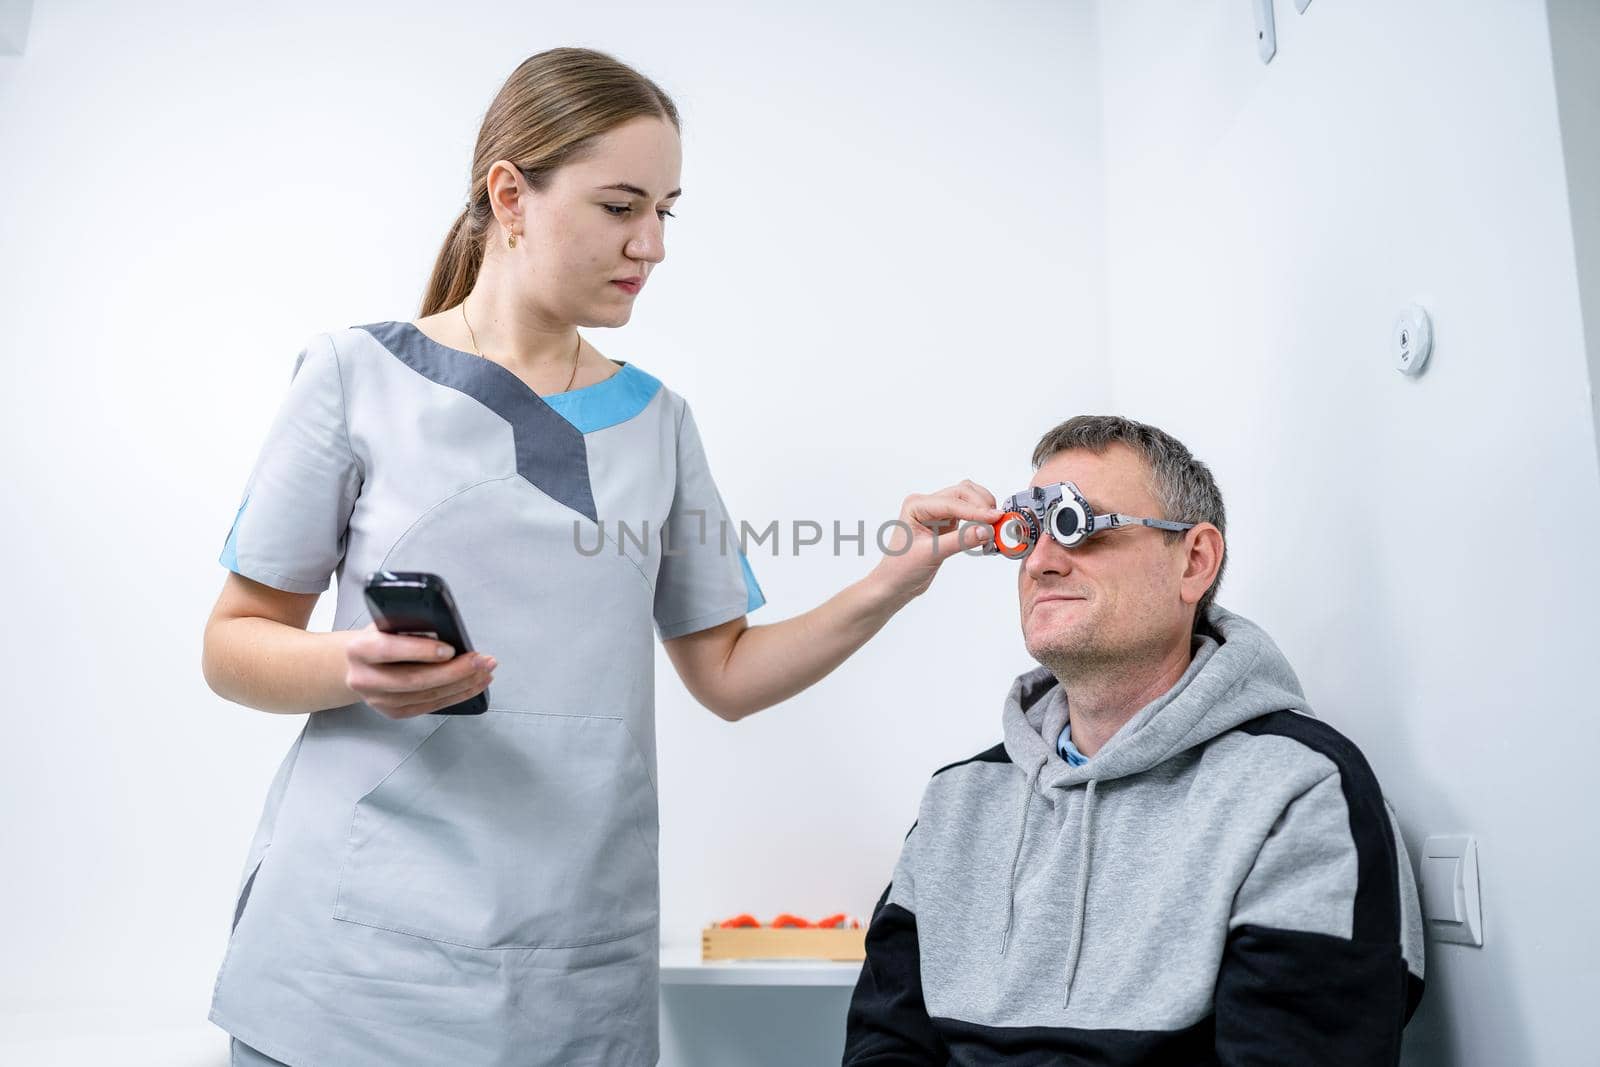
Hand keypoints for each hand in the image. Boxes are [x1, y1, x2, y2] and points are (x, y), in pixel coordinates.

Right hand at [343, 623, 495, 718]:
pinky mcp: (393, 712)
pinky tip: (473, 684)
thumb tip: (447, 630)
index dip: (421, 650)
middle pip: (414, 679)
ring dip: (462, 684)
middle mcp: (364, 678)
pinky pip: (430, 706)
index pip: (389, 650)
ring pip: (426, 695)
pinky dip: (456, 695)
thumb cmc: (380, 638)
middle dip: (454, 671)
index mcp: (360, 649)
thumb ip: (409, 626)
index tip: (450, 649)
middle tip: (481, 660)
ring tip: (484, 671)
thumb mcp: (387, 624)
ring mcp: (378, 700)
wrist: (358, 664)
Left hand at [867, 479, 1000, 605]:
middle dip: (981, 505)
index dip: (976, 509)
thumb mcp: (931, 554)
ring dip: (982, 509)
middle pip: (962, 493)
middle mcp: (926, 504)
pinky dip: (979, 518)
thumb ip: (960, 540)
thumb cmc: (901, 568)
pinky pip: (967, 513)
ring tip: (994, 525)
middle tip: (998, 522)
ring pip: (967, 499)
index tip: (995, 518)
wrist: (895, 584)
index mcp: (916, 505)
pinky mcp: (946, 523)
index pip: (952, 502)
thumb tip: (985, 530)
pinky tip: (986, 530)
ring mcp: (937, 512)